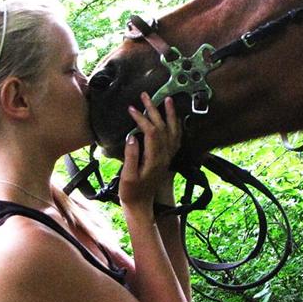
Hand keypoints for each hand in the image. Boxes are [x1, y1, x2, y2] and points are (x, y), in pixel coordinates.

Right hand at [119, 94, 180, 212]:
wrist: (141, 205)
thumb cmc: (131, 192)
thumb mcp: (127, 176)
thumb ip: (131, 157)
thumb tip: (132, 137)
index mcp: (154, 159)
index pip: (151, 132)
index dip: (142, 118)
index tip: (131, 109)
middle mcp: (165, 156)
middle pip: (163, 127)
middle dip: (154, 109)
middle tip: (146, 96)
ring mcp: (168, 158)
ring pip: (173, 132)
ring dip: (170, 115)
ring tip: (167, 99)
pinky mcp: (167, 159)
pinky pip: (176, 139)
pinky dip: (175, 126)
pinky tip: (173, 119)